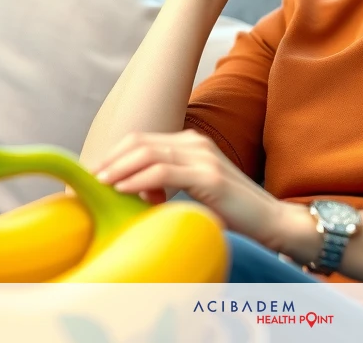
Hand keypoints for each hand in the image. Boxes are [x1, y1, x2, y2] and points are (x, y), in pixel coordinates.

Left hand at [93, 129, 288, 249]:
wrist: (272, 223)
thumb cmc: (232, 213)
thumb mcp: (193, 192)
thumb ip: (165, 187)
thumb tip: (132, 191)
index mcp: (192, 143)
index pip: (143, 140)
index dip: (115, 154)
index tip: (94, 173)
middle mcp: (196, 143)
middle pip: (141, 142)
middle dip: (111, 159)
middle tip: (90, 178)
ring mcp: (204, 157)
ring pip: (148, 153)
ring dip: (119, 168)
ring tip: (101, 183)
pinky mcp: (209, 177)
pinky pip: (163, 172)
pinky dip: (138, 179)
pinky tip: (123, 190)